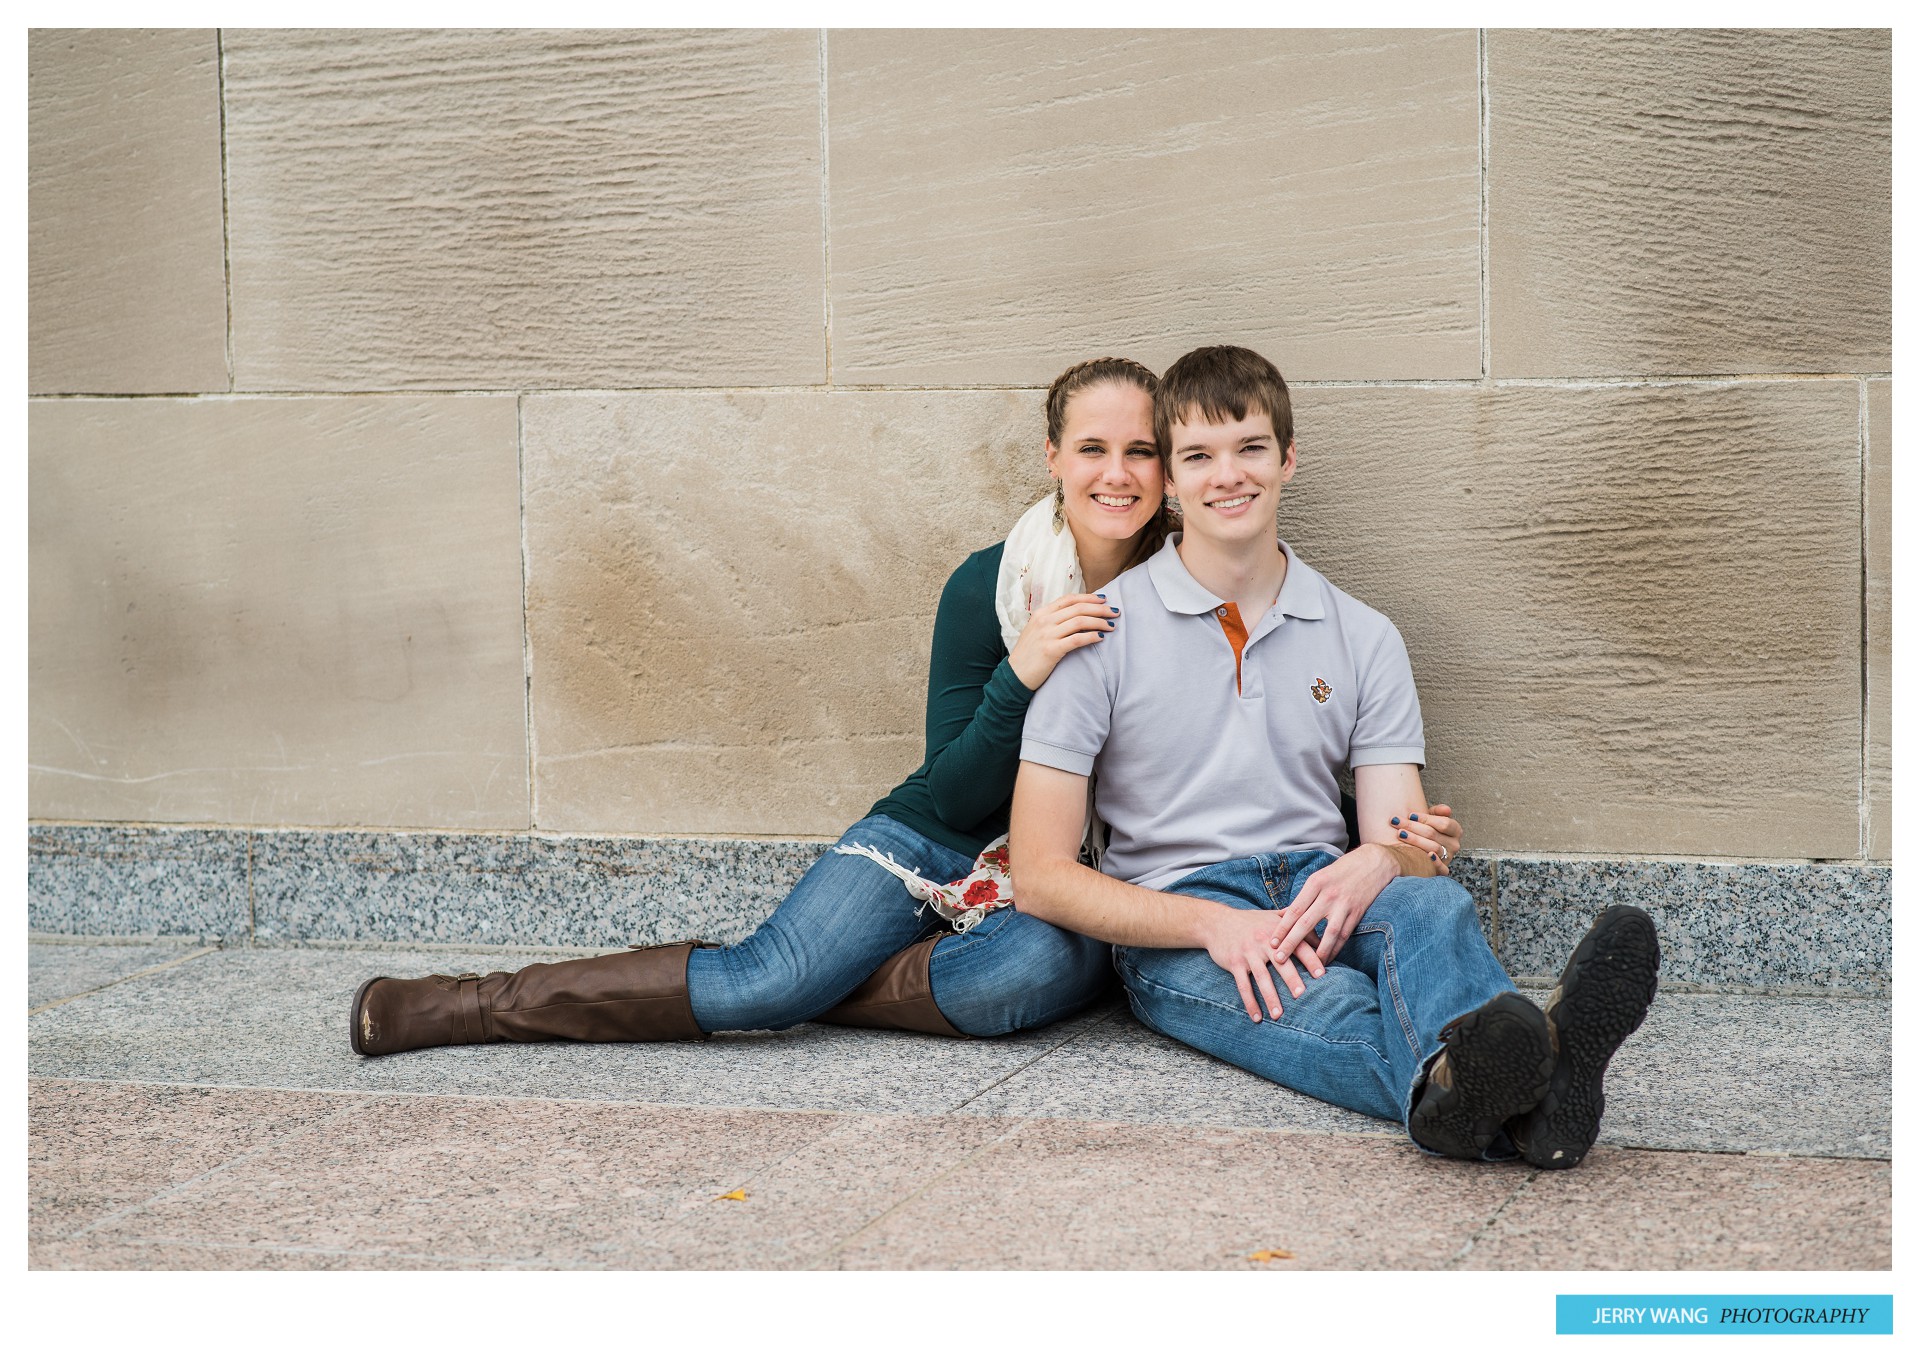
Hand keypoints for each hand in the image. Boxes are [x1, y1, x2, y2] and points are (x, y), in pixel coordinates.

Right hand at [1007, 592, 1119, 689]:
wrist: (1015, 675)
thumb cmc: (1029, 654)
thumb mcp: (1037, 631)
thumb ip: (1053, 621)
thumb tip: (1077, 615)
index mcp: (1041, 613)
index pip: (1069, 599)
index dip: (1089, 597)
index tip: (1104, 600)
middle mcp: (1044, 620)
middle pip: (1078, 608)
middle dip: (1100, 609)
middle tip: (1115, 612)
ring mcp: (1047, 634)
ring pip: (1080, 621)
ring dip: (1100, 622)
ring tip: (1111, 626)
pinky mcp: (1051, 650)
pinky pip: (1077, 639)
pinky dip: (1092, 636)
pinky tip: (1101, 637)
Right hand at [1200, 905, 1324, 1022]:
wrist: (1217, 922)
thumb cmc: (1250, 921)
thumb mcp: (1272, 917)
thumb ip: (1295, 923)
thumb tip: (1320, 934)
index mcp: (1277, 932)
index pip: (1297, 946)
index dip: (1310, 959)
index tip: (1321, 975)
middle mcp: (1263, 941)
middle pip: (1280, 963)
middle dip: (1291, 979)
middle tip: (1302, 995)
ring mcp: (1248, 953)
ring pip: (1261, 977)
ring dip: (1270, 997)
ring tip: (1279, 1015)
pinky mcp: (1234, 963)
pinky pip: (1243, 985)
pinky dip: (1250, 1002)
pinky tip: (1257, 1017)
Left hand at [1269, 845, 1397, 966]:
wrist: (1374, 862)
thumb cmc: (1342, 870)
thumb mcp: (1320, 877)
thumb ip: (1304, 897)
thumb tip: (1283, 915)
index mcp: (1315, 883)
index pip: (1295, 909)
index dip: (1282, 928)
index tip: (1271, 942)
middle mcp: (1329, 894)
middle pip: (1306, 922)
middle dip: (1291, 942)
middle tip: (1279, 958)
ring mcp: (1345, 904)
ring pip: (1329, 933)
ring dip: (1318, 952)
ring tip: (1308, 966)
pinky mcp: (1359, 912)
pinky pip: (1345, 934)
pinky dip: (1336, 948)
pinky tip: (1328, 958)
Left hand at [1387, 803, 1462, 872]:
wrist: (1420, 850)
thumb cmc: (1424, 830)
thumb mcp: (1431, 819)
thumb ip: (1437, 812)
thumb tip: (1446, 809)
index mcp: (1455, 830)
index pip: (1444, 823)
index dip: (1426, 818)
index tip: (1410, 815)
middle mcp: (1454, 844)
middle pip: (1433, 834)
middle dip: (1412, 826)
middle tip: (1396, 821)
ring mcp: (1449, 857)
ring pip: (1433, 848)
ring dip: (1415, 840)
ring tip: (1400, 833)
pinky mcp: (1442, 869)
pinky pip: (1442, 868)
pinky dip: (1435, 862)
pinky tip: (1426, 855)